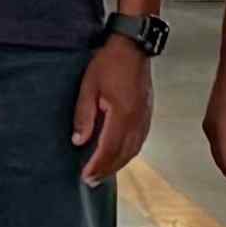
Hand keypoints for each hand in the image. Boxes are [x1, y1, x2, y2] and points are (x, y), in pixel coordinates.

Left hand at [68, 37, 153, 183]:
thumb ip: (84, 115)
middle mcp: (137, 120)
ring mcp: (144, 116)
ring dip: (118, 164)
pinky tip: (121, 154)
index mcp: (122, 115)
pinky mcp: (147, 112)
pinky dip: (129, 152)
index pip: (108, 149)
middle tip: (91, 181)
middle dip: (107, 170)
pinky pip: (140, 140)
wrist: (133, 44)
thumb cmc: (110, 62)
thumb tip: (79, 140)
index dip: (97, 166)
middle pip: (123, 154)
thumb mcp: (89, 87)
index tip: (85, 177)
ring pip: (133, 149)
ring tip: (104, 172)